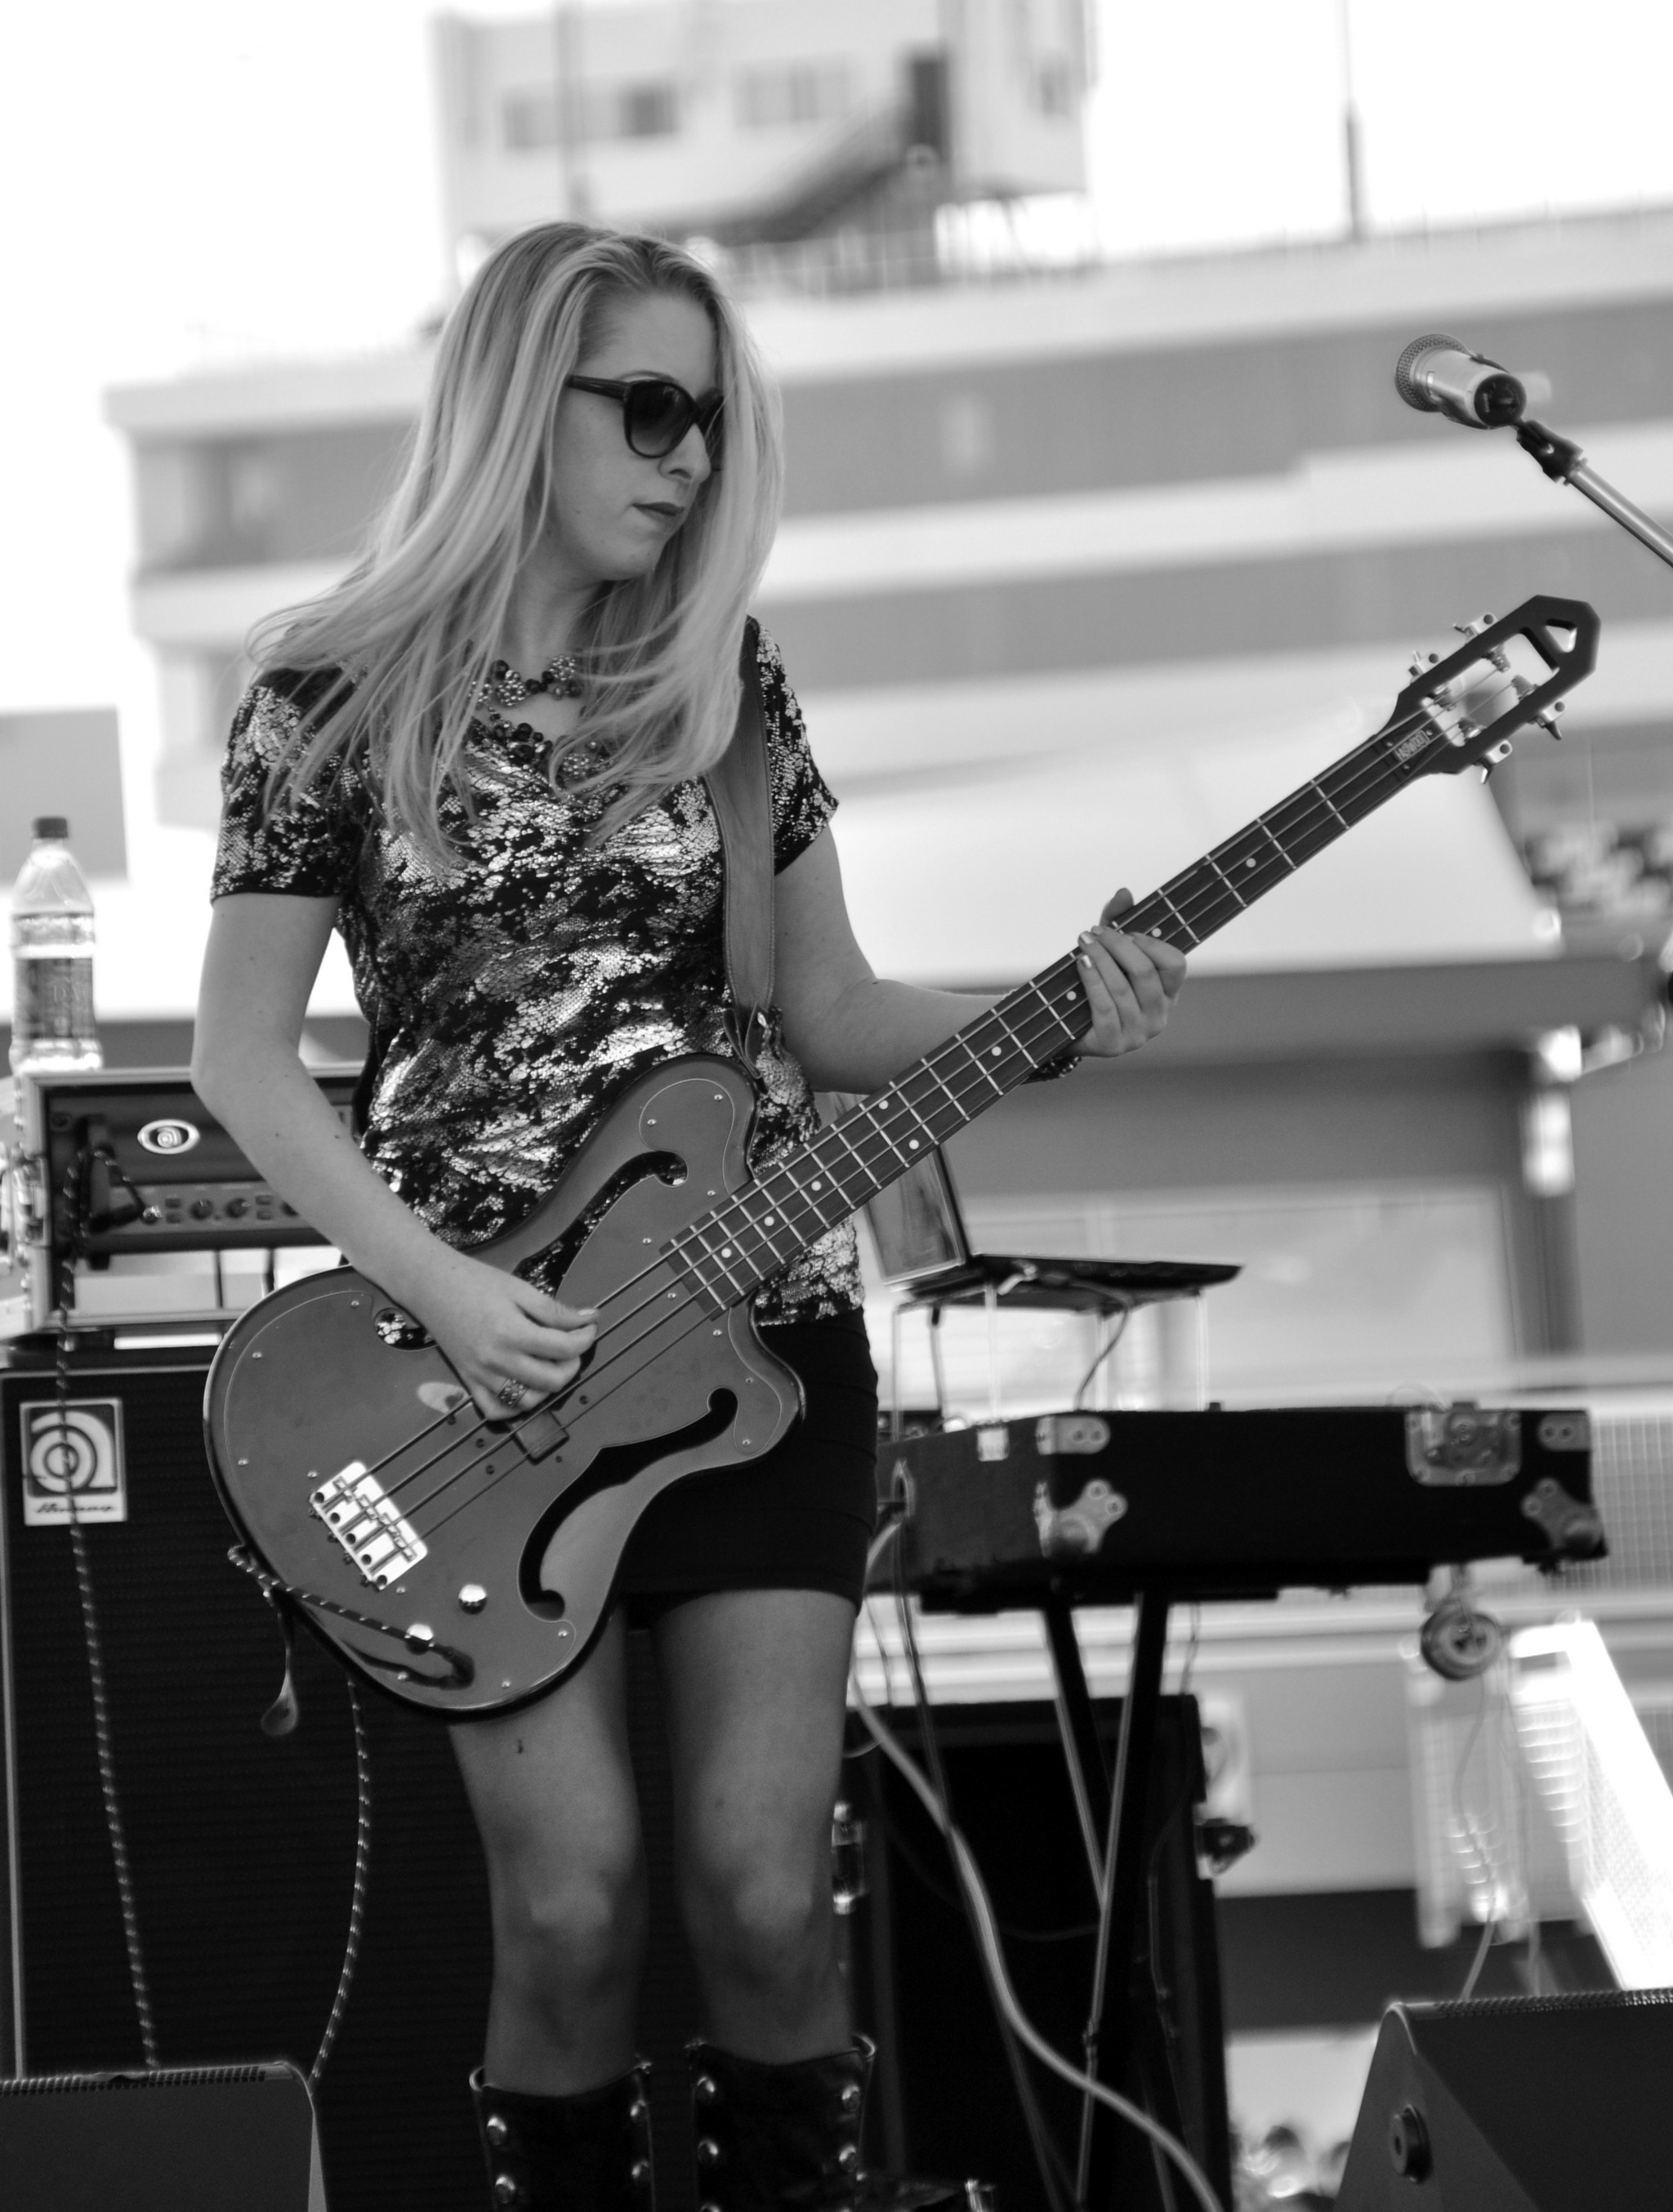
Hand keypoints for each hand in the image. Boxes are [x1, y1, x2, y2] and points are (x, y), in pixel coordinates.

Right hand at [418, 1249, 597, 1421]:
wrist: (431, 1285)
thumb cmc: (476, 1282)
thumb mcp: (520, 1289)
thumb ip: (556, 1310)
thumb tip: (591, 1319)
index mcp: (512, 1332)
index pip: (563, 1348)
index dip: (585, 1337)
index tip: (589, 1326)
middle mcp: (497, 1360)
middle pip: (552, 1380)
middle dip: (572, 1363)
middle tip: (571, 1344)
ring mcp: (481, 1376)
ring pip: (528, 1401)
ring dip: (548, 1387)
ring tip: (550, 1364)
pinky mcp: (468, 1382)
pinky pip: (496, 1410)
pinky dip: (516, 1406)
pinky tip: (525, 1386)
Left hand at [1073, 888, 1186, 1059]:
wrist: (1065, 1028)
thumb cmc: (1095, 985)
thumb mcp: (1108, 952)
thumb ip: (1117, 921)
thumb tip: (1124, 892)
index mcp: (1167, 994)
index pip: (1176, 964)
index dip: (1150, 943)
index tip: (1125, 931)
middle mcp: (1158, 1017)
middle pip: (1145, 972)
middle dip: (1118, 946)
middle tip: (1094, 931)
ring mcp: (1137, 1034)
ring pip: (1122, 988)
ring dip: (1100, 958)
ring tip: (1083, 940)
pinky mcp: (1112, 1045)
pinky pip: (1104, 1006)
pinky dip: (1091, 979)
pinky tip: (1081, 961)